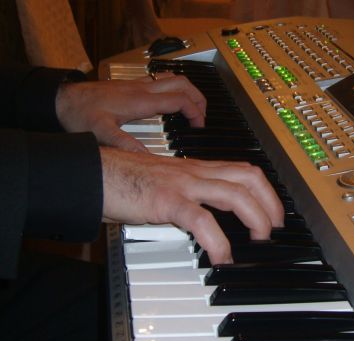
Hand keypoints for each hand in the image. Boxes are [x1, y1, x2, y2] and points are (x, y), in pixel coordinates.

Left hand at [56, 73, 205, 151]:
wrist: (62, 99)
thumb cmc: (79, 114)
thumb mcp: (102, 133)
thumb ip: (125, 146)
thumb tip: (148, 160)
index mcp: (140, 101)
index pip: (179, 99)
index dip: (195, 112)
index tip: (199, 127)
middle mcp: (141, 89)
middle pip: (182, 84)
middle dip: (198, 99)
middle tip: (203, 117)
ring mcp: (137, 86)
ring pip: (173, 79)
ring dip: (188, 92)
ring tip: (194, 110)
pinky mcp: (131, 87)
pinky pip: (161, 83)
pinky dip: (174, 91)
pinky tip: (171, 105)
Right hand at [100, 147, 284, 263]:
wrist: (91, 175)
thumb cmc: (124, 182)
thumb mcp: (166, 186)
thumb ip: (188, 198)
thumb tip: (205, 220)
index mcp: (196, 169)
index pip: (243, 170)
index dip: (266, 190)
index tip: (274, 213)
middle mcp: (195, 172)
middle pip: (249, 177)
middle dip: (271, 203)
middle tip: (275, 229)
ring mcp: (182, 184)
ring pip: (235, 194)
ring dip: (256, 219)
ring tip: (259, 242)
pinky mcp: (167, 200)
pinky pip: (202, 220)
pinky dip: (218, 242)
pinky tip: (222, 259)